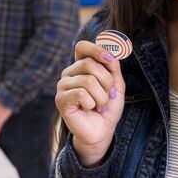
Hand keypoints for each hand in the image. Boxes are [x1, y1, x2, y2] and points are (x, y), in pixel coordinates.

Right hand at [56, 40, 124, 166]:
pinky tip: (88, 109)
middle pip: (90, 64)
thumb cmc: (107, 107)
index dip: (97, 50)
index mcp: (81, 65)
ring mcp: (63, 85)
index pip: (82, 47)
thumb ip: (113, 68)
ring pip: (88, 80)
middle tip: (108, 96)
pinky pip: (81, 93)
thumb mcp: (116, 85)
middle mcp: (69, 72)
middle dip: (106, 82)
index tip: (110, 60)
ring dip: (101, 97)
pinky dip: (91, 103)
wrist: (101, 130)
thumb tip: (110, 54)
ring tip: (99, 105)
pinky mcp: (60, 99)